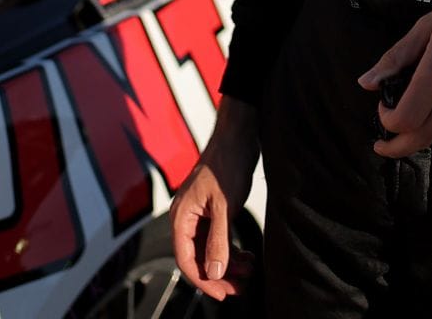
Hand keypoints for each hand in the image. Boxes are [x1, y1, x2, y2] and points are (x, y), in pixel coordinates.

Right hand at [169, 100, 259, 300]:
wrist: (237, 137)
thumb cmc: (227, 165)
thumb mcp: (225, 207)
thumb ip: (218, 241)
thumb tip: (214, 272)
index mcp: (181, 216)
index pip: (186, 259)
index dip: (203, 280)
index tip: (223, 294)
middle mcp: (186, 217)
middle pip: (197, 258)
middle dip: (218, 275)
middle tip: (240, 287)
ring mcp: (199, 214)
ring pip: (208, 250)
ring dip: (227, 264)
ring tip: (249, 271)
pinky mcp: (212, 210)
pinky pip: (217, 239)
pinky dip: (230, 250)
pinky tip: (246, 255)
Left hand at [358, 0, 431, 156]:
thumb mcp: (430, 23)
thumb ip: (396, 57)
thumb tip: (367, 83)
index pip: (406, 118)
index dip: (387, 122)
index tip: (384, 111)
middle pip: (422, 138)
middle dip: (397, 145)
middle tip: (385, 143)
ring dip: (429, 133)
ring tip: (425, 115)